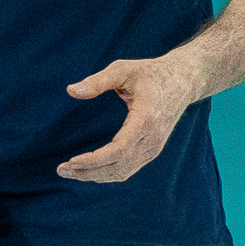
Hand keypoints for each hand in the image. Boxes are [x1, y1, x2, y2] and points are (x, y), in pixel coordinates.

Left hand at [58, 56, 200, 183]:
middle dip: (89, 172)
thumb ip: (97, 81)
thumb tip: (71, 90)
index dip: (94, 160)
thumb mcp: (123, 70)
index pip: (118, 150)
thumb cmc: (150, 73)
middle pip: (118, 166)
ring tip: (71, 172)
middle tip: (61, 170)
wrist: (183, 80)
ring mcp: (154, 147)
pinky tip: (90, 170)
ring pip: (123, 172)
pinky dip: (108, 173)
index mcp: (146, 119)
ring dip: (96, 176)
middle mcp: (152, 139)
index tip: (72, 161)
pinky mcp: (152, 150)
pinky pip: (129, 168)